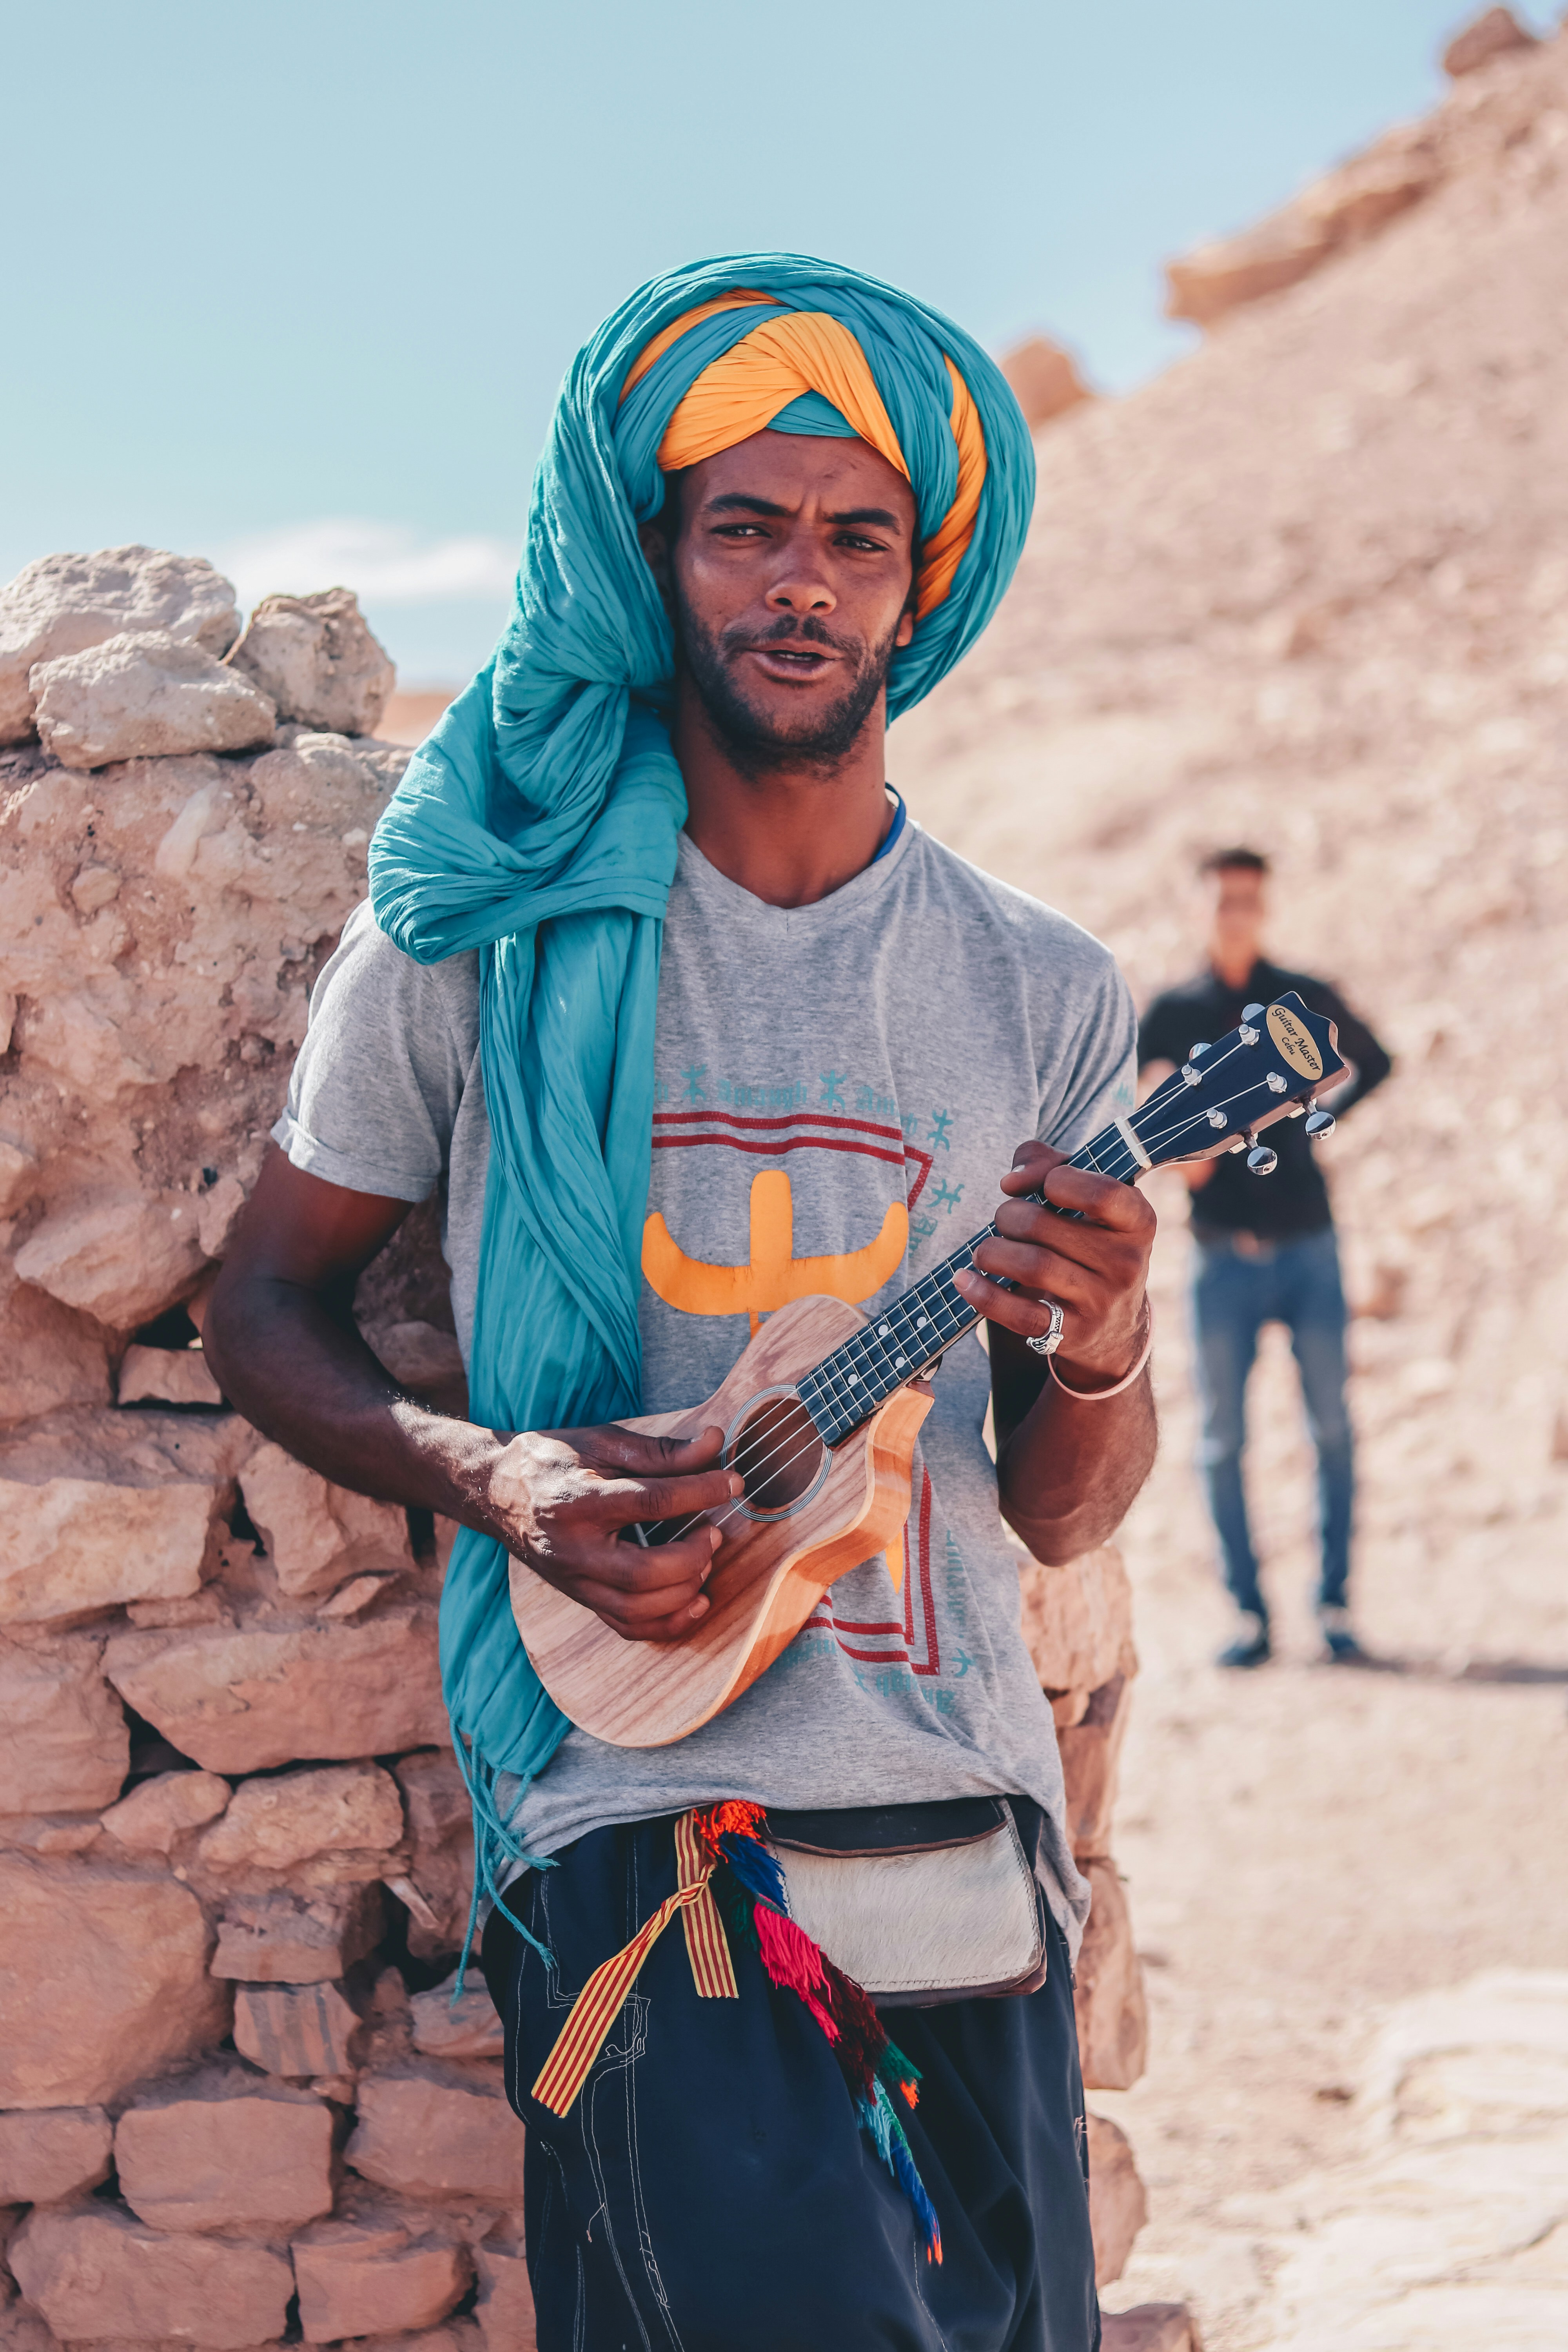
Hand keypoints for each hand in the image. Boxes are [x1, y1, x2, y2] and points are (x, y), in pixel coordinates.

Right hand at [488, 1424, 741, 1642]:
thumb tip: (715, 1444)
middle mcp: (572, 1549)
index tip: (732, 1482)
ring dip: (684, 1591)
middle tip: (714, 1531)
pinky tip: (695, 1602)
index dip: (700, 1491)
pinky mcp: (579, 1597)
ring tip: (704, 1561)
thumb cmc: (550, 1460)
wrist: (493, 1491)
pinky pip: (626, 1627)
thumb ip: (661, 1450)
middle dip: (692, 1556)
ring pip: (637, 1610)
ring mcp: (574, 1581)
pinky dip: (667, 1624)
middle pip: (643, 1572)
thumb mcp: (602, 1441)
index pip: (651, 1502)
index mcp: (576, 1501)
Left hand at [953, 1140, 1154, 1388]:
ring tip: (987, 1250)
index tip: (1043, 1185)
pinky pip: (1019, 1314)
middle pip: (1044, 1226)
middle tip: (1005, 1221)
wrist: (1114, 1324)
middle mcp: (1126, 1262)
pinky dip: (983, 1294)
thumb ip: (1048, 1163)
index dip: (1058, 1180)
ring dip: (993, 1251)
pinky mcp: (1072, 1334)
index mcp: (1138, 1220)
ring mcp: (1101, 1301)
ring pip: (1031, 1266)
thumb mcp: (1086, 1196)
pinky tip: (964, 1280)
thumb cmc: (1089, 1240)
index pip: (1101, 1193)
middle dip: (1008, 1216)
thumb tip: (1013, 1180)